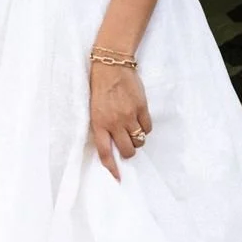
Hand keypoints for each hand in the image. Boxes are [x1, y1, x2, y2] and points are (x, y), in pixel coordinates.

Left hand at [89, 64, 151, 182]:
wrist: (111, 63)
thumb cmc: (99, 85)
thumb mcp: (93, 107)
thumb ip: (101, 125)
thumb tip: (110, 143)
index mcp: (99, 122)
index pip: (105, 152)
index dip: (112, 168)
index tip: (117, 178)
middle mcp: (114, 122)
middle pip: (127, 150)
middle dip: (128, 151)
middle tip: (126, 144)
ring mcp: (129, 115)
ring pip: (139, 141)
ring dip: (137, 140)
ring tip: (132, 130)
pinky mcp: (141, 107)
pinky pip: (148, 128)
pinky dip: (145, 128)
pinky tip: (140, 120)